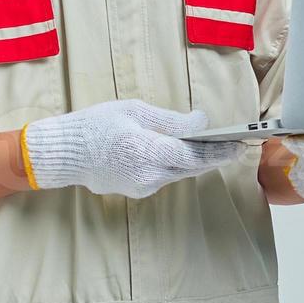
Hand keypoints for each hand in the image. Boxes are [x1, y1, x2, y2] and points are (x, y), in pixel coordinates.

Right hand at [20, 99, 241, 198]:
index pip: (196, 156)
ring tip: (208, 144)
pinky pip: (162, 176)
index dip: (221, 151)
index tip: (240, 144)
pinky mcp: (136, 191)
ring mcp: (143, 187)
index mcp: (150, 153)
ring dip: (192, 160)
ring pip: (177, 173)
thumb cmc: (95, 126)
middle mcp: (150, 176)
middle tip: (233, 144)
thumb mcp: (134, 111)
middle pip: (191, 168)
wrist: (64, 154)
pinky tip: (176, 151)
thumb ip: (171, 121)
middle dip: (213, 156)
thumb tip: (201, 123)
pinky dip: (172, 164)